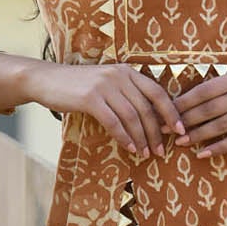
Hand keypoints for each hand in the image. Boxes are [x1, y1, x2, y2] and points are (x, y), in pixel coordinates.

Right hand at [27, 60, 186, 157]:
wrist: (45, 80)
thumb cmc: (78, 86)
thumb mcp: (106, 84)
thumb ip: (126, 95)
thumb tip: (149, 120)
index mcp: (127, 71)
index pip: (158, 93)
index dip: (171, 113)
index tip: (180, 131)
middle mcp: (119, 75)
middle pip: (146, 108)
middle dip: (156, 133)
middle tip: (160, 151)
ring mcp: (105, 86)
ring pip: (132, 117)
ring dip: (141, 139)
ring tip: (145, 154)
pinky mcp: (91, 98)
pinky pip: (114, 122)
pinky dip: (124, 138)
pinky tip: (130, 148)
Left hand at [174, 69, 226, 156]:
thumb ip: (221, 87)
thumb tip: (187, 100)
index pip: (204, 91)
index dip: (184, 103)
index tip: (167, 111)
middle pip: (208, 110)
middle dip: (185, 121)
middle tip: (167, 130)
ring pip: (219, 126)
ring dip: (197, 136)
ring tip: (181, 142)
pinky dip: (218, 148)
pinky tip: (203, 154)